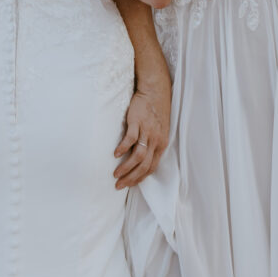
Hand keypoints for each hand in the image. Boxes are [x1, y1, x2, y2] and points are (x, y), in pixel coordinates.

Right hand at [113, 70, 170, 189]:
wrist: (155, 91)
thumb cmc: (155, 111)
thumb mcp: (159, 130)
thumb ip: (153, 144)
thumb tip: (142, 159)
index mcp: (161, 144)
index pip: (151, 168)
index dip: (140, 178)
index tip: (129, 184)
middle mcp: (156, 140)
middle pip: (144, 166)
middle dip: (131, 178)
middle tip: (119, 185)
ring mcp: (147, 131)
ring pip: (138, 156)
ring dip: (126, 168)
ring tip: (115, 174)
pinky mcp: (138, 122)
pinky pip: (130, 139)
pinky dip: (123, 149)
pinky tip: (115, 154)